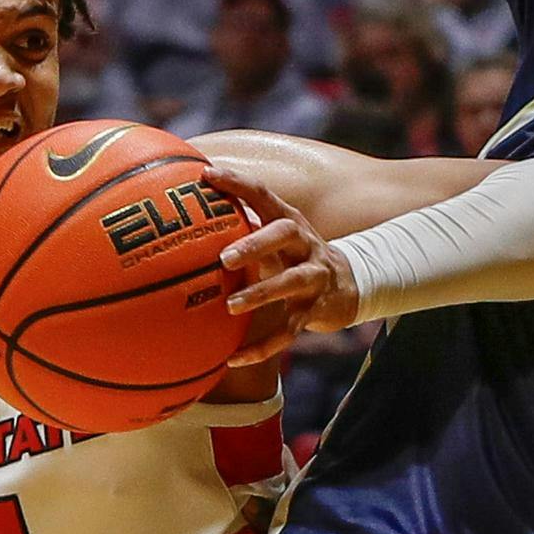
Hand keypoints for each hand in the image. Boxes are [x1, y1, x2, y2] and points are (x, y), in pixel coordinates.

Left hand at [204, 165, 360, 367]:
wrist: (347, 286)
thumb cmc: (293, 255)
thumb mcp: (275, 235)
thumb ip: (242, 223)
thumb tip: (186, 213)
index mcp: (289, 221)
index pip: (263, 195)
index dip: (237, 183)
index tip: (206, 175)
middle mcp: (305, 244)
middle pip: (284, 235)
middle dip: (255, 243)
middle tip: (224, 257)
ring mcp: (313, 277)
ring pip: (291, 282)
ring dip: (262, 293)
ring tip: (231, 306)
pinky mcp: (314, 311)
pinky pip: (289, 332)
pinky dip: (263, 347)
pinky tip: (234, 358)